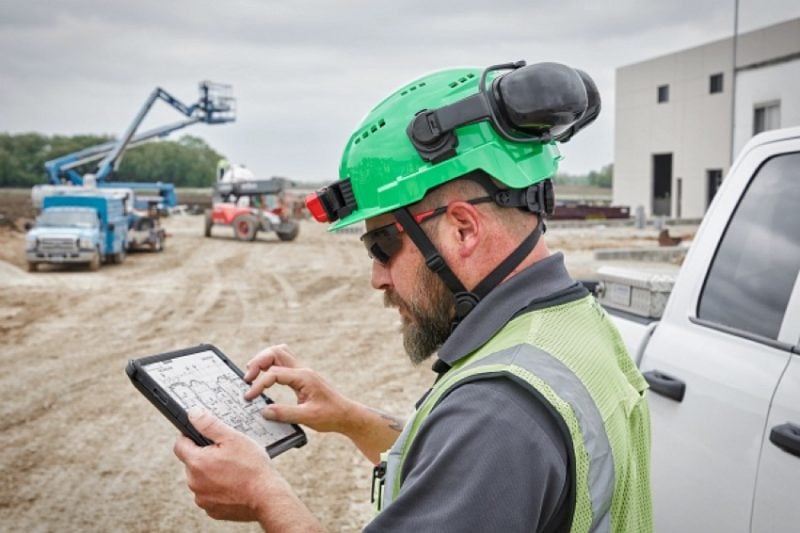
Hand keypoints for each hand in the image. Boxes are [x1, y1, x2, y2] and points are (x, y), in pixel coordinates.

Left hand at [173, 409, 322, 530]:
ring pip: (201, 480)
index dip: (190, 437)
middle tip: (227, 453)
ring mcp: (202, 499)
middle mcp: (194, 483)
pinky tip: (235, 484)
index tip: (203, 436)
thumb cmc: (252, 468)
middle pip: (192, 463)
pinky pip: (210, 495)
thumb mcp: (233, 438)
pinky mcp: (211, 510)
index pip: (180, 445)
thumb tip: (193, 414)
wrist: (267, 498)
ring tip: (233, 470)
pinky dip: (219, 489)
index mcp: (196, 462)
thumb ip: (210, 425)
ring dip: (211, 474)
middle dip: (205, 456)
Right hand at [243, 344, 354, 433]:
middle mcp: (303, 370)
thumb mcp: (307, 417)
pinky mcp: (302, 377)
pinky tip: (264, 376)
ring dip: (264, 360)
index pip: (274, 373)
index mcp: (304, 377)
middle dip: (258, 362)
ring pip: (279, 353)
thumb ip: (285, 414)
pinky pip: (283, 362)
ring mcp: (302, 371)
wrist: (346, 415)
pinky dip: (270, 365)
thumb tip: (264, 411)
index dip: (258, 384)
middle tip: (248, 378)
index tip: (249, 397)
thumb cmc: (330, 415)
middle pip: (276, 352)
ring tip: (252, 374)